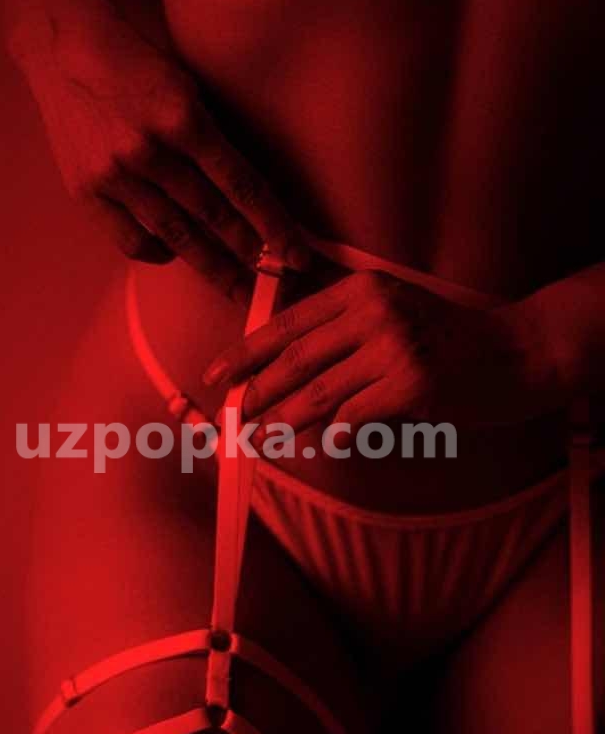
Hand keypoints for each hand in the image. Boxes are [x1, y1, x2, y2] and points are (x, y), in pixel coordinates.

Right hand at [8, 0, 310, 294]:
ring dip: (213, 266)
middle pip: (212, 217)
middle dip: (249, 255)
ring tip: (237, 286)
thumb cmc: (136, 68)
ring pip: (175, 236)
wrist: (64, 52)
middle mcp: (147, 150)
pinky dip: (159, 253)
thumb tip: (252, 200)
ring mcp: (114, 175)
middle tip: (274, 284)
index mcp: (181, 117)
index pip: (241, 185)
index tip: (295, 255)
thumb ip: (215, 142)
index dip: (273, 225)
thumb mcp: (186, 89)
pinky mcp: (86, 193)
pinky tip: (175, 253)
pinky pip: (132, 242)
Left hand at [203, 269, 561, 438]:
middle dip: (256, 392)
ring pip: (319, 392)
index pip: (288, 323)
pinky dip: (336, 434)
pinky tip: (326, 444)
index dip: (246, 352)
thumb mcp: (391, 314)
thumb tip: (281, 378)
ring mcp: (395, 346)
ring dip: (283, 421)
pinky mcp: (414, 384)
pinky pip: (355, 416)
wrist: (517, 352)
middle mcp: (374, 310)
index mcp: (360, 289)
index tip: (216, 376)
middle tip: (231, 419)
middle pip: (296, 359)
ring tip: (259, 439)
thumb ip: (340, 334)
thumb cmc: (447, 339)